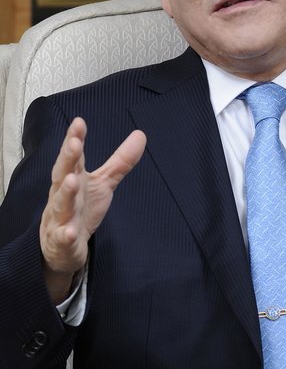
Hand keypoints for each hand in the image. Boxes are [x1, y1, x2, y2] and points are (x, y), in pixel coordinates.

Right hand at [39, 117, 146, 303]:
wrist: (62, 248)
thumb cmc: (82, 209)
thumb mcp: (103, 183)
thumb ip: (120, 161)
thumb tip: (141, 134)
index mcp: (73, 177)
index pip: (74, 156)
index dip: (75, 138)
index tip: (79, 122)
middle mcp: (63, 194)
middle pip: (63, 174)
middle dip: (67, 158)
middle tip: (73, 143)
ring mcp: (60, 218)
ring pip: (61, 204)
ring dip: (66, 192)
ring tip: (72, 180)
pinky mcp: (62, 241)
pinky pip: (63, 237)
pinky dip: (65, 234)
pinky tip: (70, 232)